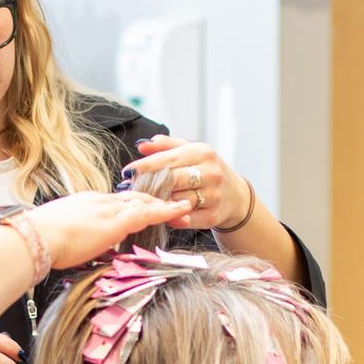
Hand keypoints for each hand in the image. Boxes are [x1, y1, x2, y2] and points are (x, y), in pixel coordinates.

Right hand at [29, 190, 192, 268]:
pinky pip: (148, 213)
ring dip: (164, 206)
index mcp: (85, 204)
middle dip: (153, 202)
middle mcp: (99, 201)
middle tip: (171, 206)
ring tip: (183, 208)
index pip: (116, 201)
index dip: (133, 204)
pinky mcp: (115, 222)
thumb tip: (81, 253)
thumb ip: (76, 243)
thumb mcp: (61, 240)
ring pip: (143, 202)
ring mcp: (107, 209)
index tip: (144, 207)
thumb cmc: (39, 245)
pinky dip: (167, 211)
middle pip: (133, 198)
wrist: (32, 239)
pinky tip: (181, 211)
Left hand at [122, 133, 251, 231]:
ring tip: (144, 201)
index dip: (145, 166)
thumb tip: (141, 145)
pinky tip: (162, 214)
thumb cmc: (206, 171)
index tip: (127, 171)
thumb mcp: (191, 152)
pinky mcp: (212, 216)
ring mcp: (213, 195)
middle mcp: (211, 173)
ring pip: (176, 200)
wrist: (235, 196)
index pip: (168, 159)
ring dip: (158, 202)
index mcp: (203, 152)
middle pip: (172, 179)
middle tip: (132, 189)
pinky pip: (184, 218)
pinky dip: (171, 217)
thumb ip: (166, 147)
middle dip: (149, 184)